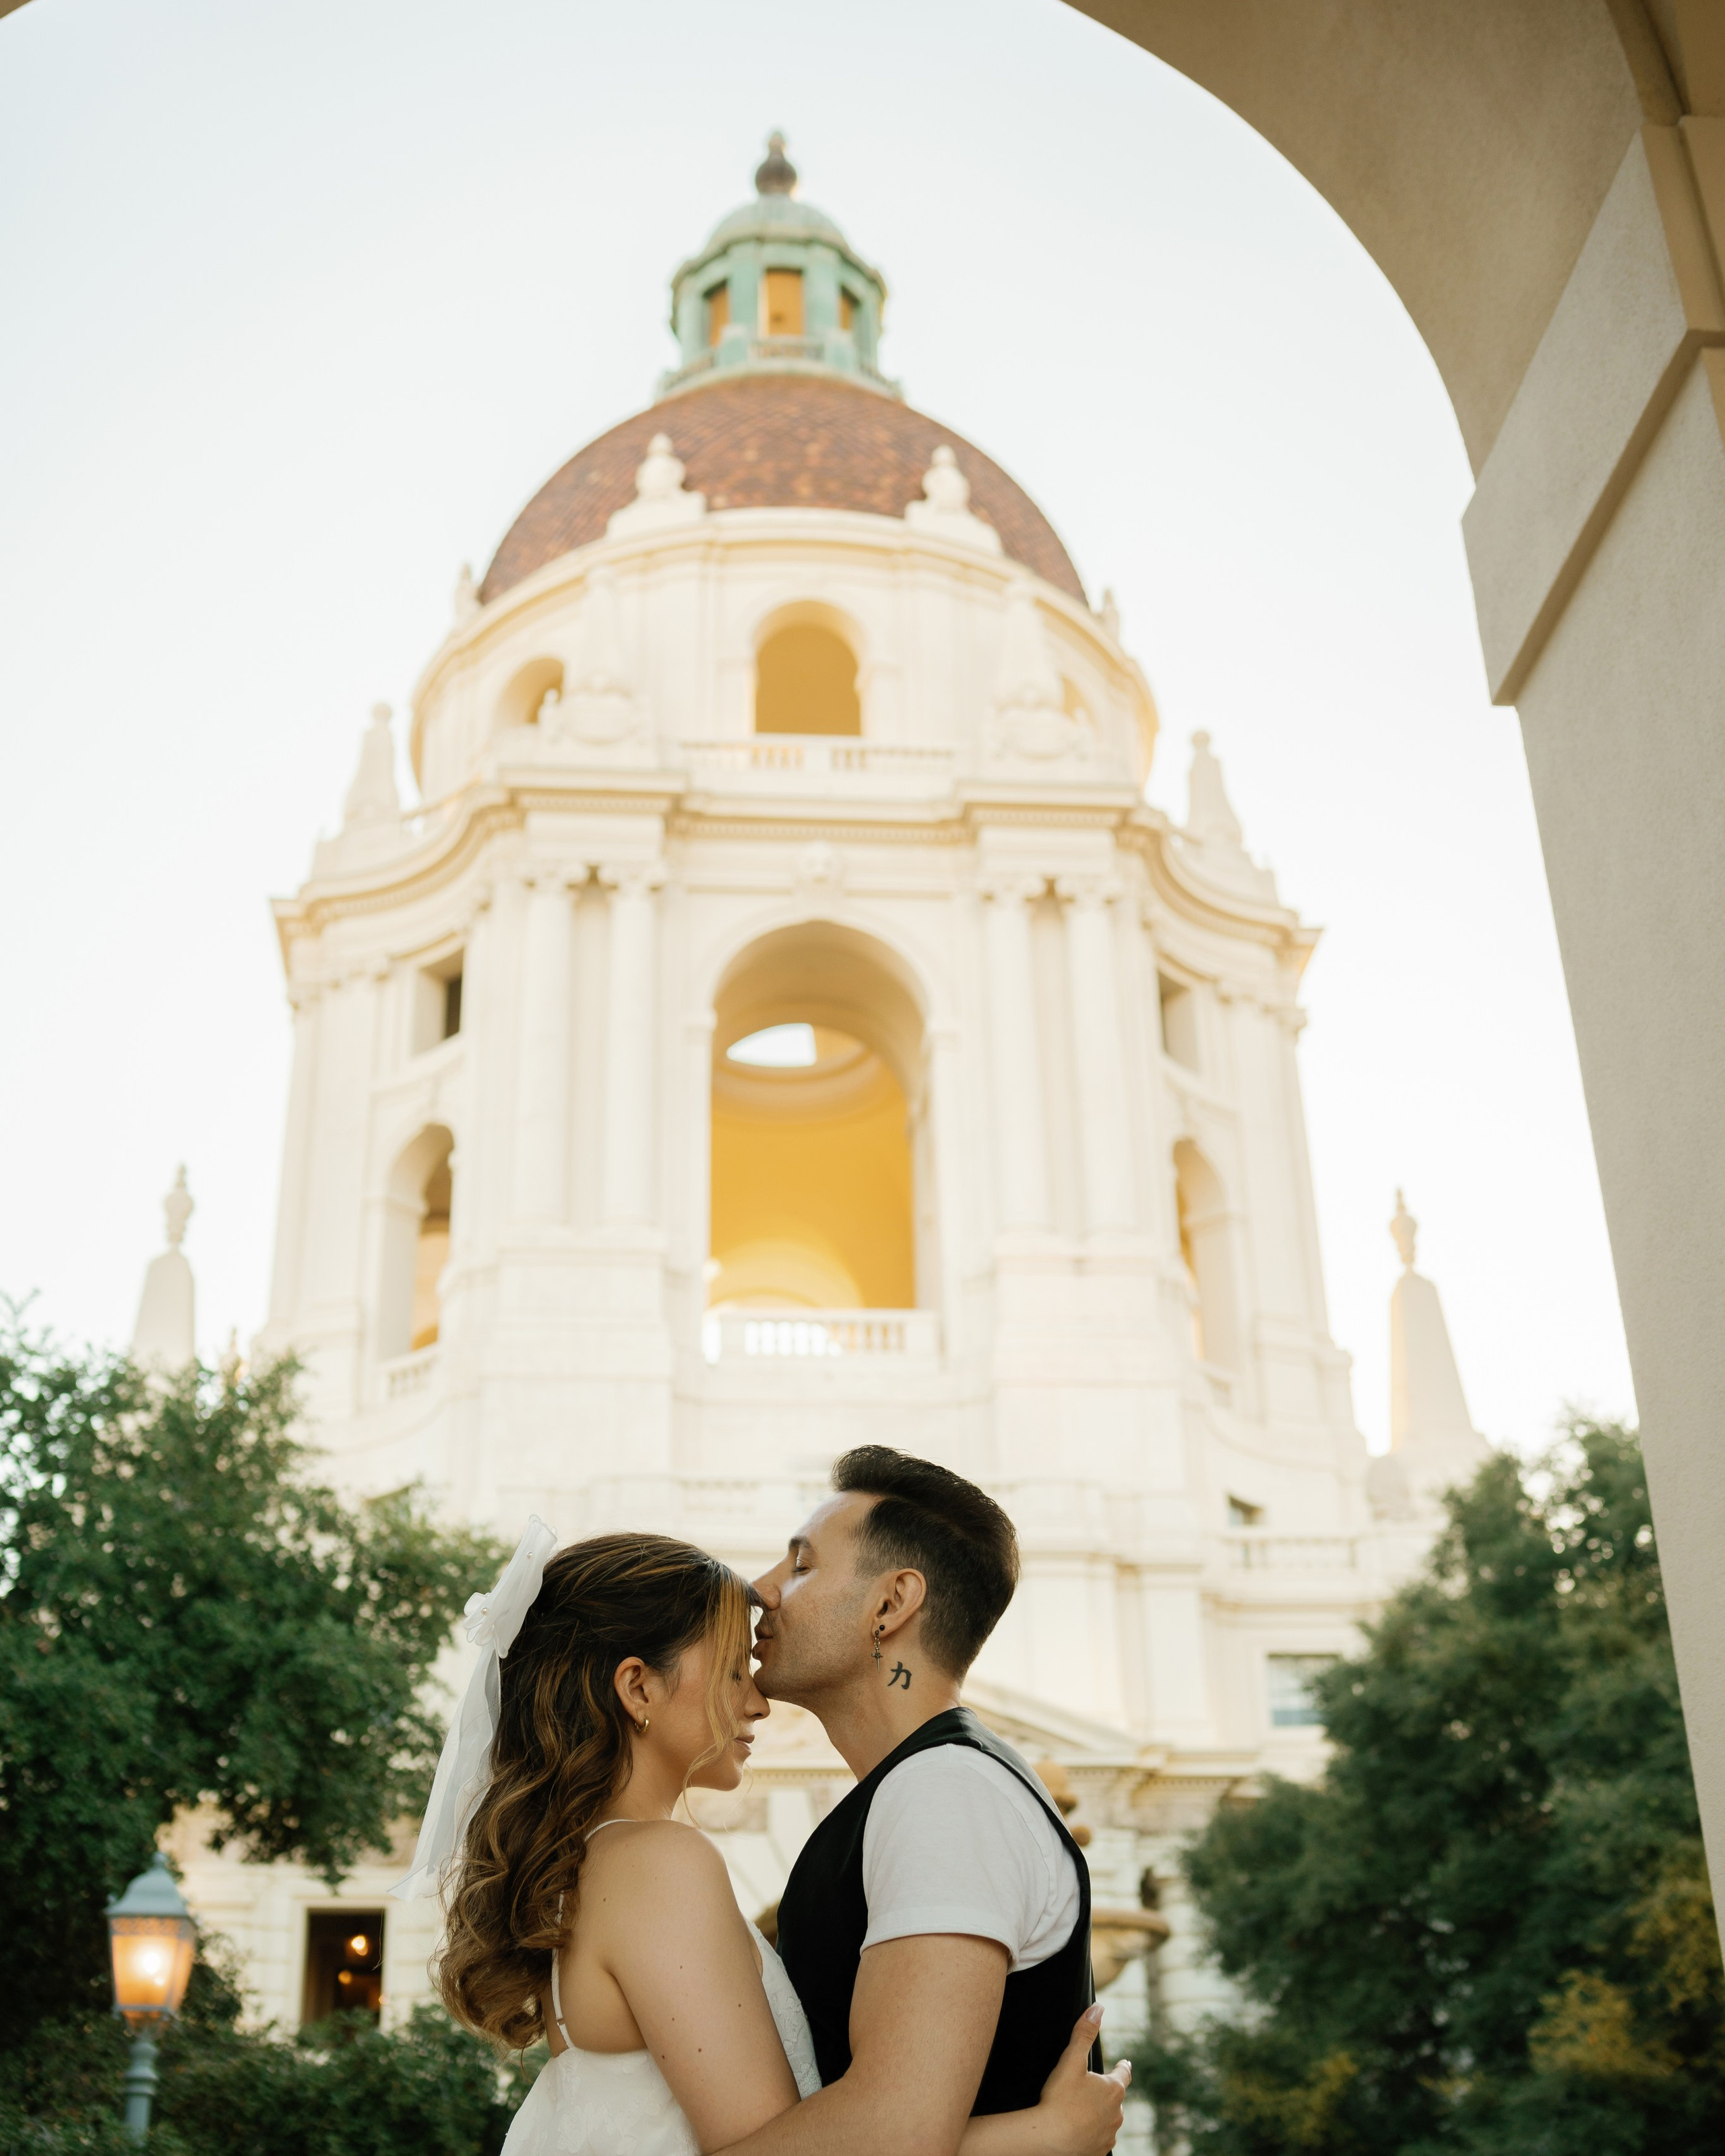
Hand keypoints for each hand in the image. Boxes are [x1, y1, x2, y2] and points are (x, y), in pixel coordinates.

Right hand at [1030, 2005, 1130, 2154]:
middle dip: (1107, 2093)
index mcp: (1113, 2090)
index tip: (1125, 2063)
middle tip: (1092, 2089)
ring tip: (1084, 2111)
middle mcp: (1117, 2113)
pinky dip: (1092, 2132)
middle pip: (1115, 2098)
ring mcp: (1109, 2134)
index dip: (1123, 2067)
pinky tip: (1080, 2130)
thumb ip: (1084, 2033)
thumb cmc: (1060, 2098)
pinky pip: (1100, 2138)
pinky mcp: (1100, 2151)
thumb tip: (1098, 2008)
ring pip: (1108, 2119)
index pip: (1124, 2074)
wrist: (1050, 2138)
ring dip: (1100, 2114)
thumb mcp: (1071, 2061)